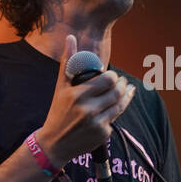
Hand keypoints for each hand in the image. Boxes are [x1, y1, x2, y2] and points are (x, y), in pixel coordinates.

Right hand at [38, 34, 133, 165]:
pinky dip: (115, 113)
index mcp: (77, 96)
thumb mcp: (60, 88)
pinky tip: (113, 109)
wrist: (54, 144)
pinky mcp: (103, 135)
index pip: (108, 79)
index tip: (112, 76)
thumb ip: (67, 62)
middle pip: (117, 91)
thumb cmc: (57, 112)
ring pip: (120, 105)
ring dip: (126, 96)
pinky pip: (115, 119)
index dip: (114, 77)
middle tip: (123, 83)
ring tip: (126, 91)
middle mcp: (87, 110)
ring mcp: (96, 123)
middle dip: (123, 85)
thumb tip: (70, 37)